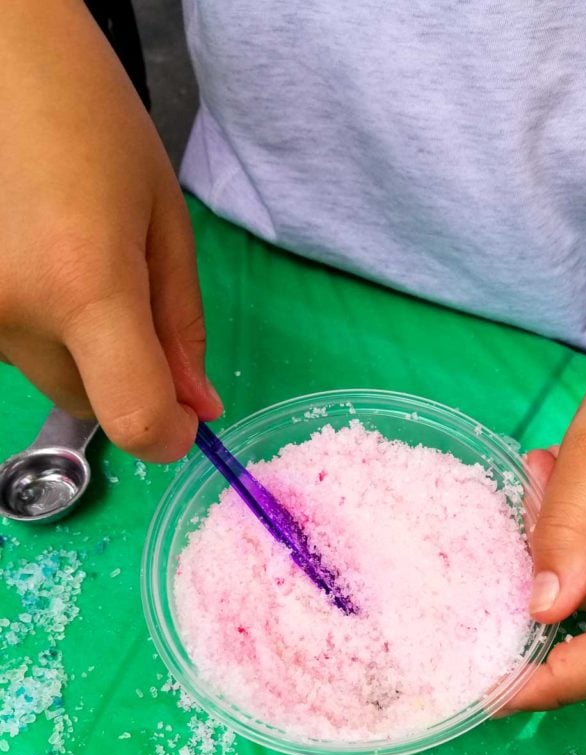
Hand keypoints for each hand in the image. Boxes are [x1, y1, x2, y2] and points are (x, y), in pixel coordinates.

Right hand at [0, 0, 220, 461]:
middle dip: (125, 378)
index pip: (133, 421)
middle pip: (90, 404)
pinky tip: (38, 260)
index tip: (185, 415)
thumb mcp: (162, 220)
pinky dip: (39, 326)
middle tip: (130, 298)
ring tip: (74, 259)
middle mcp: (12, 314)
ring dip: (78, 350)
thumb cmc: (90, 118)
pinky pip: (15, 347)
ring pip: (49, 377)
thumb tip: (195, 407)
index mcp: (83, 287)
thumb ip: (181, 325)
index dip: (168, 434)